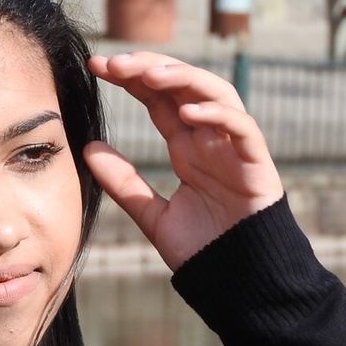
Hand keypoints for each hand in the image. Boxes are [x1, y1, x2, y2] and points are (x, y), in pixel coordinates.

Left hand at [83, 52, 284, 271]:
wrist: (239, 282)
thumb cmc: (203, 248)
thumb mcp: (152, 214)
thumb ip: (124, 182)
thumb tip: (87, 148)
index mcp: (186, 147)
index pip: (158, 98)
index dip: (131, 78)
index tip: (96, 67)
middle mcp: (210, 139)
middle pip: (183, 86)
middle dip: (149, 67)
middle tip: (114, 63)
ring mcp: (235, 148)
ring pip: (215, 94)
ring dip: (182, 78)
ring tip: (148, 74)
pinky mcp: (258, 165)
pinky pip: (243, 128)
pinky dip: (218, 115)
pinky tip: (188, 112)